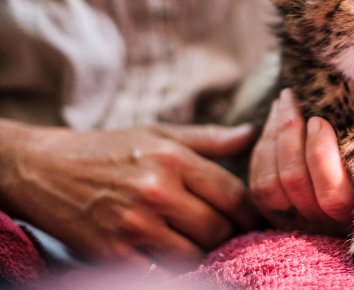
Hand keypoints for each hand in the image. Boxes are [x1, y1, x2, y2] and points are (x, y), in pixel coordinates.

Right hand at [0, 120, 259, 270]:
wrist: (45, 170)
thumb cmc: (110, 150)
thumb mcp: (159, 134)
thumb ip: (209, 139)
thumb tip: (252, 136)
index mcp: (173, 159)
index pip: (233, 194)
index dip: (250, 212)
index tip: (252, 219)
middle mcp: (156, 191)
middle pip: (217, 228)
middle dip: (227, 234)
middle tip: (225, 233)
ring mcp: (134, 224)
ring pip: (195, 254)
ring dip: (202, 253)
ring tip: (198, 242)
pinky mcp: (112, 253)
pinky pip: (161, 274)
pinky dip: (173, 270)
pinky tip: (171, 256)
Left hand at [249, 89, 353, 235]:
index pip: (332, 193)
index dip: (319, 155)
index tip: (320, 120)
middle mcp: (327, 224)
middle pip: (293, 184)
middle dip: (288, 135)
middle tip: (293, 99)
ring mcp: (301, 222)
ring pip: (271, 185)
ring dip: (273, 138)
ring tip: (283, 103)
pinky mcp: (279, 215)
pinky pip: (259, 186)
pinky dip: (262, 150)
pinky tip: (274, 123)